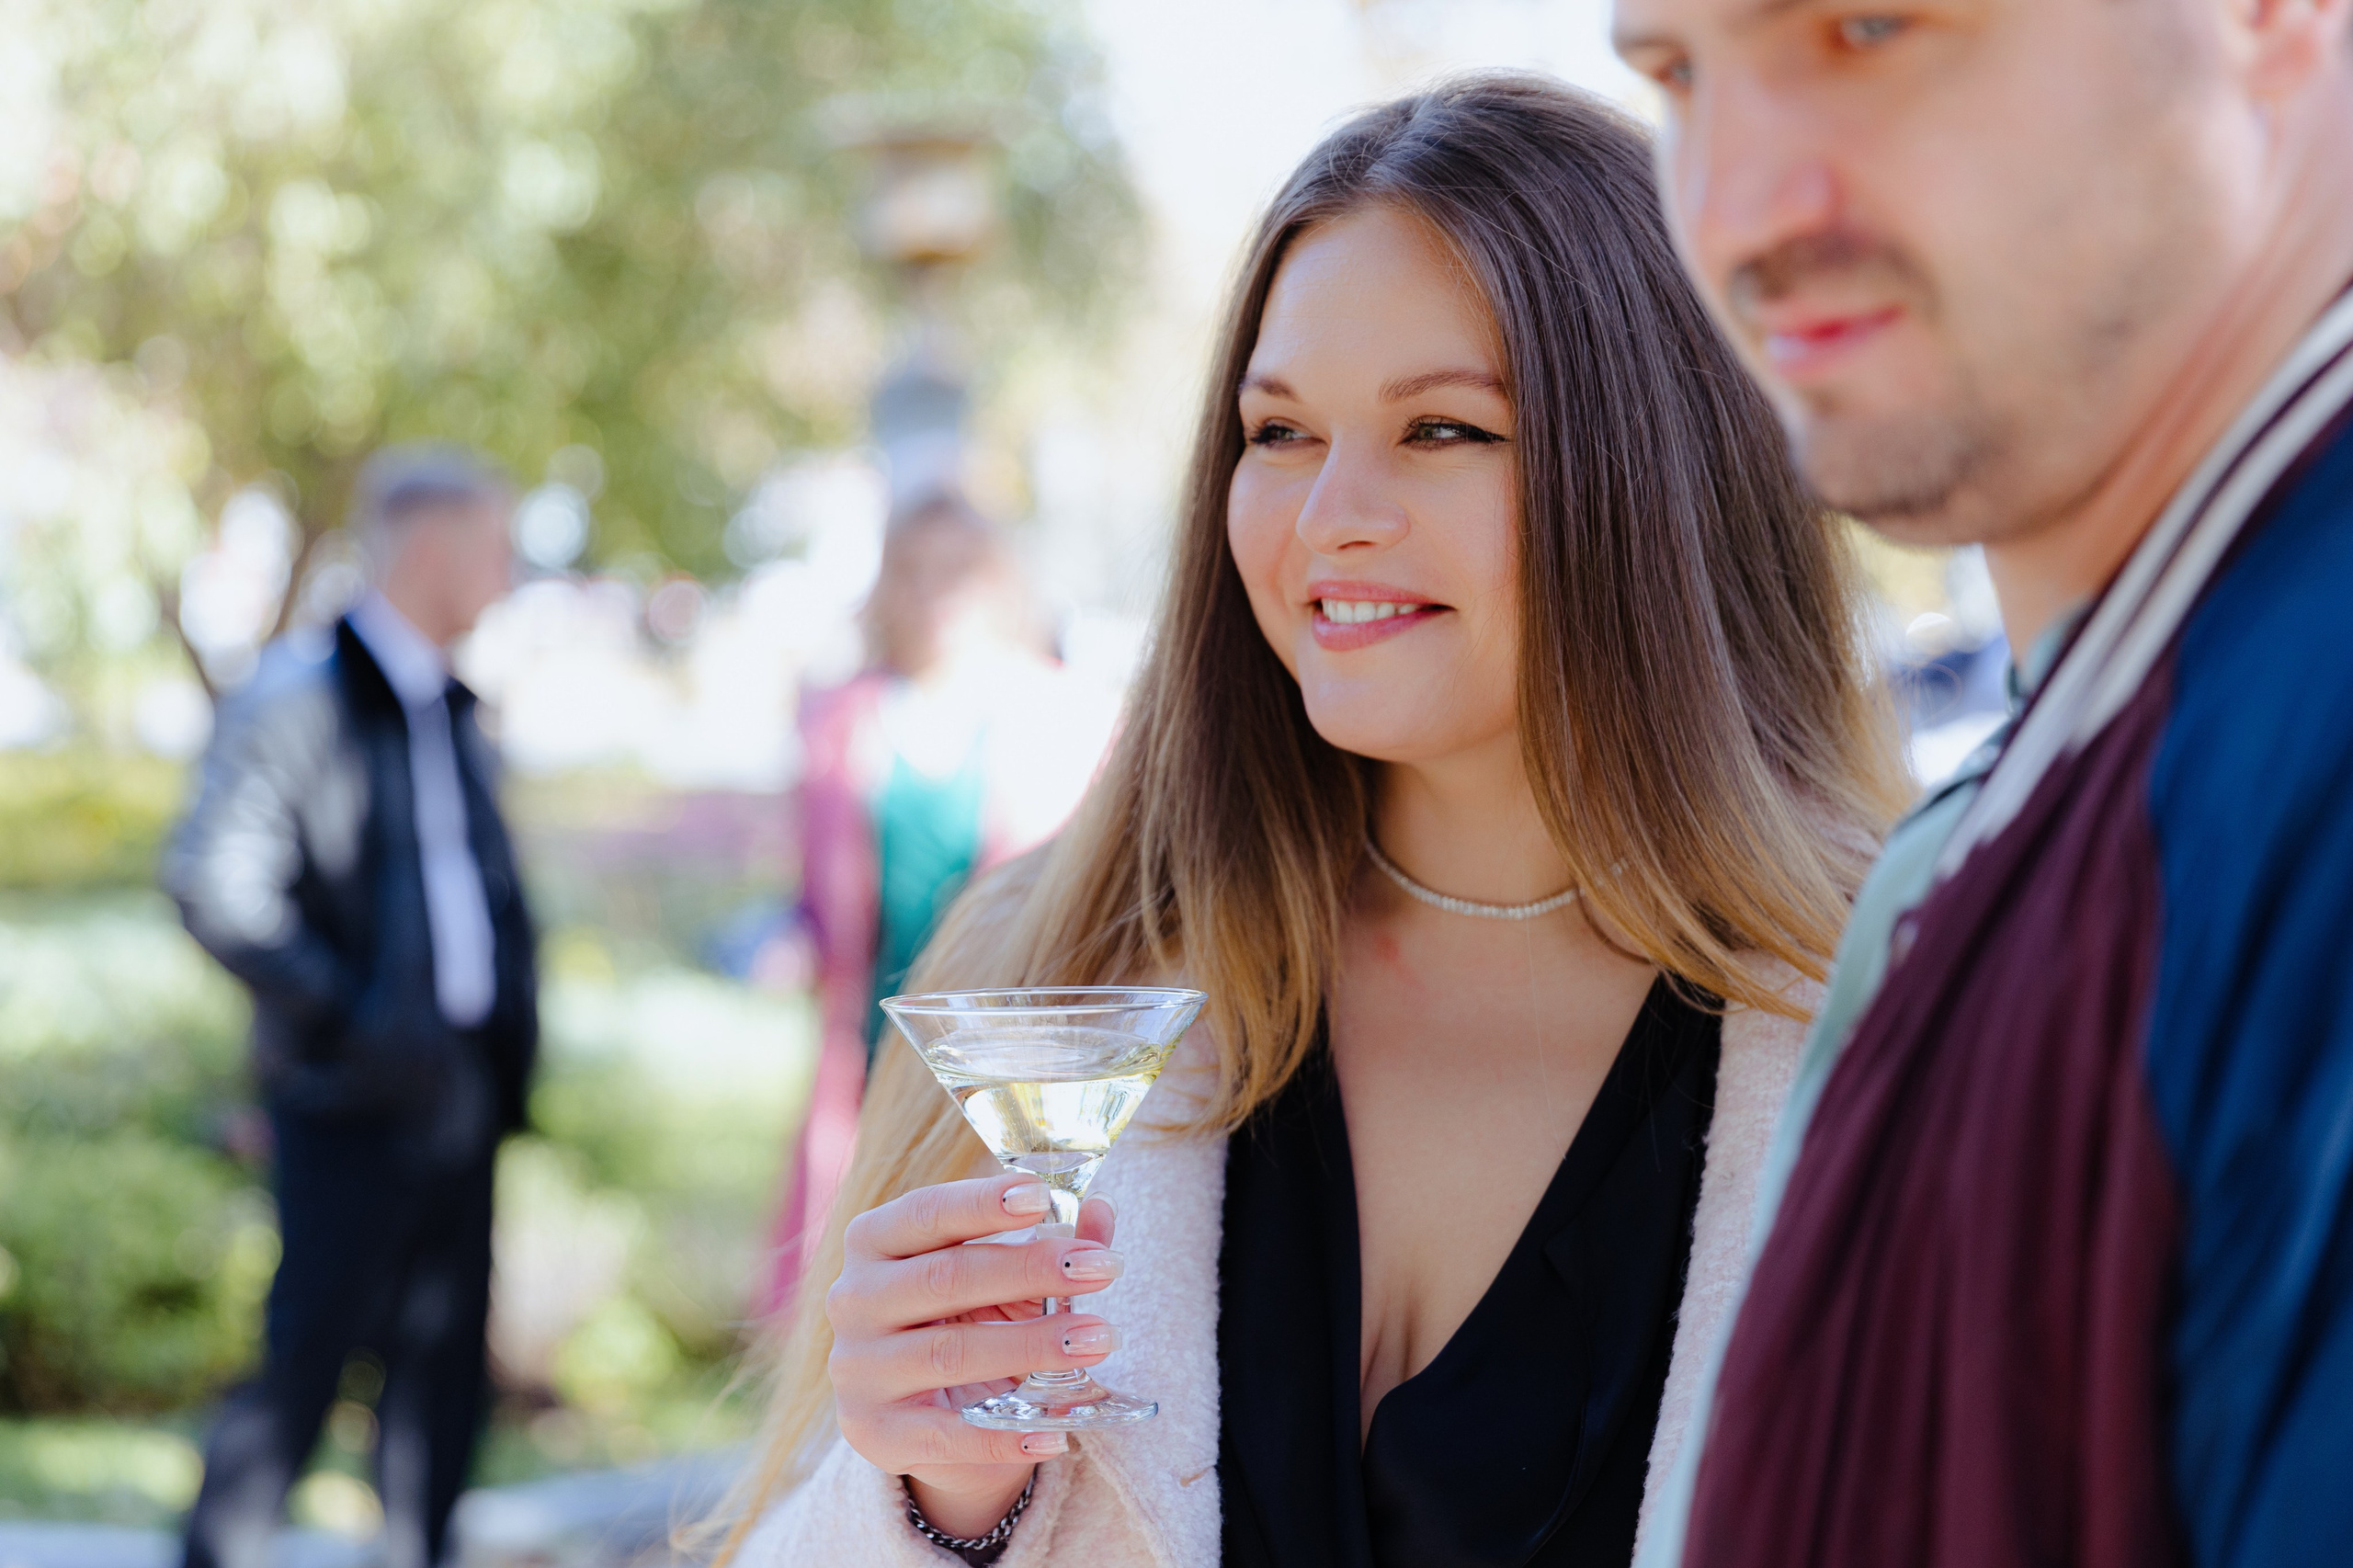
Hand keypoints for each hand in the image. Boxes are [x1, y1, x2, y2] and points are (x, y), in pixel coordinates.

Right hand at [827, 1172, 1122, 1537]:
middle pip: (945, 1277)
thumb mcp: (1008, 1279)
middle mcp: (853, 1299)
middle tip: (1100, 1269)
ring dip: (1032, 1345)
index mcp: (875, 1241)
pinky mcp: (873, 1432)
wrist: (936, 1419)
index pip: (926, 1212)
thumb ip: (1052, 1244)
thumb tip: (1101, 1210)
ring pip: (950, 1353)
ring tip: (1098, 1338)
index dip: (982, 1202)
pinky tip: (1057, 1430)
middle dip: (1029, 1270)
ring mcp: (858, 1369)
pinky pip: (945, 1435)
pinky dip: (1004, 1435)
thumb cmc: (973, 1322)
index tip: (1042, 1197)